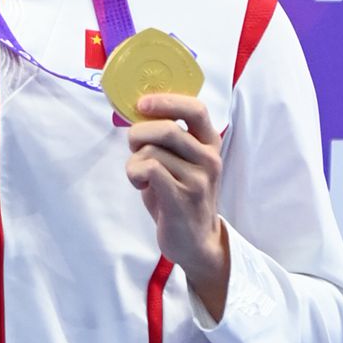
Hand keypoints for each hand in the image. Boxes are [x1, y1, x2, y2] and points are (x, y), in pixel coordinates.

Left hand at [125, 93, 228, 320]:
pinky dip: (136, 173)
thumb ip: (167, 138)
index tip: (142, 103)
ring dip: (134, 161)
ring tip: (139, 175)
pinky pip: (150, 169)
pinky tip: (140, 184)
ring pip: (153, 151)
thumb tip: (137, 111)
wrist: (194, 241)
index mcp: (209, 143)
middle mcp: (209, 159)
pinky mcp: (182, 199)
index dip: (167, 100)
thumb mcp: (180, 161)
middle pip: (167, 129)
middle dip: (139, 134)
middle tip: (134, 148)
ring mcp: (198, 180)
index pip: (196, 109)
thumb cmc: (179, 194)